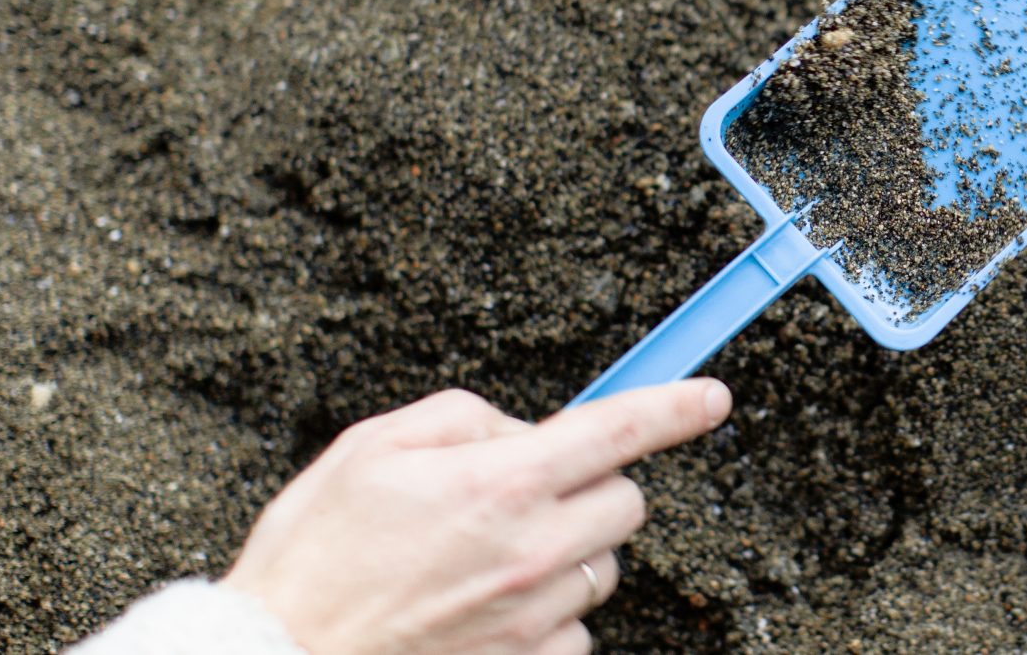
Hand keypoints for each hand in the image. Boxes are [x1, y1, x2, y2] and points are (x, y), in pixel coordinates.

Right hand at [223, 380, 731, 653]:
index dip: (676, 407)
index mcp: (500, 483)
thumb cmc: (315, 555)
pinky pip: (576, 628)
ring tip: (488, 559)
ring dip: (568, 553)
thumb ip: (463, 418)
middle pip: (625, 503)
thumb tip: (519, 429)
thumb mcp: (373, 446)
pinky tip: (488, 608)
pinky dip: (548, 614)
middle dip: (591, 488)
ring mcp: (535, 618)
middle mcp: (532, 551)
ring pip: (603, 567)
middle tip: (527, 495)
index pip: (620, 429)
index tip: (711, 398)